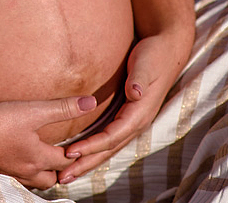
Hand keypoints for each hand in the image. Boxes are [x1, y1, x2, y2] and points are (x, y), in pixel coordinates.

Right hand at [0, 95, 95, 189]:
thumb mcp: (32, 111)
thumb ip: (62, 108)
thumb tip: (90, 103)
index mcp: (38, 157)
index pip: (66, 160)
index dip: (75, 153)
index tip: (77, 144)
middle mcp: (26, 170)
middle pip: (50, 179)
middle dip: (57, 170)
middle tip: (59, 156)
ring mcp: (7, 173)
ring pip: (31, 181)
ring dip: (38, 173)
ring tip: (38, 161)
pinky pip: (12, 178)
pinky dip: (18, 172)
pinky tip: (11, 160)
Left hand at [57, 32, 188, 183]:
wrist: (166, 51)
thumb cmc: (153, 55)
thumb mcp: (146, 64)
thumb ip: (140, 79)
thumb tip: (134, 93)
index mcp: (139, 113)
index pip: (112, 136)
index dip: (91, 146)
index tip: (70, 153)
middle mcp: (136, 122)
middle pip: (107, 149)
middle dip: (85, 164)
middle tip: (62, 177)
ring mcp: (131, 121)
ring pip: (106, 148)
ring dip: (86, 162)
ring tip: (65, 174)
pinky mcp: (125, 116)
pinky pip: (107, 138)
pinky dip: (92, 150)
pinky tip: (78, 156)